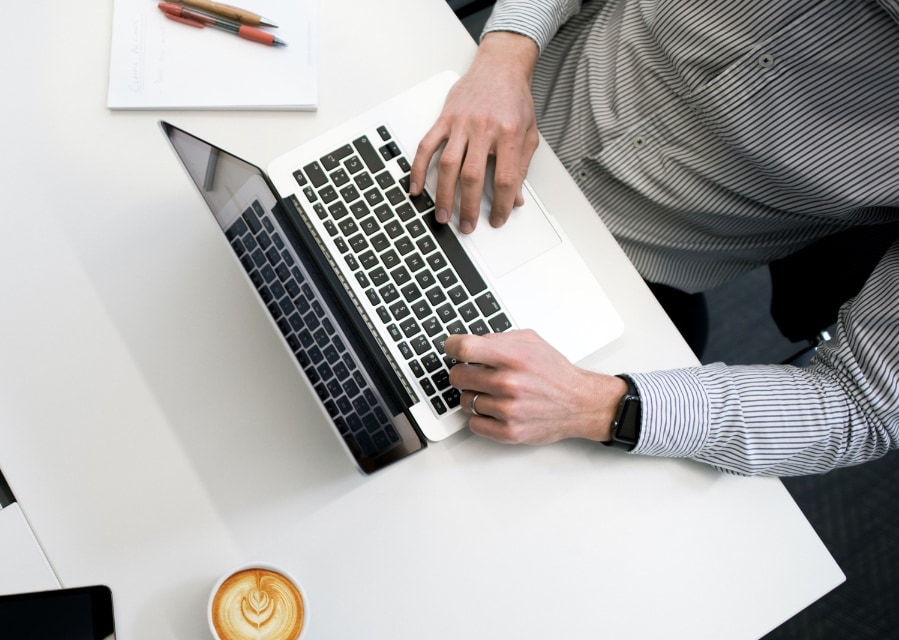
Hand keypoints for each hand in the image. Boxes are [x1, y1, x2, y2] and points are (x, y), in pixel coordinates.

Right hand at [410, 32, 539, 233]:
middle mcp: (484, 128)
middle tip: (467, 226)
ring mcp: (461, 123)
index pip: (505, 178)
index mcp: (508, 134)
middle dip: (469, 206)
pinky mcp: (444, 118)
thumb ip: (521, 166)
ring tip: (443, 215)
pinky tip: (416, 187)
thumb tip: (516, 198)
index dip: (502, 204)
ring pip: (448, 165)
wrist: (500, 67)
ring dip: (444, 194)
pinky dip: (419, 168)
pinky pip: (427, 146)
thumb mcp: (528, 133)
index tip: (498, 219)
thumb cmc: (514, 100)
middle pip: (472, 176)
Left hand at [445, 330, 626, 444]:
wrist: (579, 403)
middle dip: (462, 372)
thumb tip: (470, 342)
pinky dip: (480, 417)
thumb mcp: (531, 342)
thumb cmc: (555, 373)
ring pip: (465, 401)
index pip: (464, 349)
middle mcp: (509, 384)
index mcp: (513, 357)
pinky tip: (494, 409)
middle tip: (474, 373)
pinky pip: (474, 424)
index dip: (452, 346)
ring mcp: (508, 410)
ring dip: (474, 396)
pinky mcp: (509, 432)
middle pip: (458, 376)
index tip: (451, 348)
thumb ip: (498, 338)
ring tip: (493, 392)